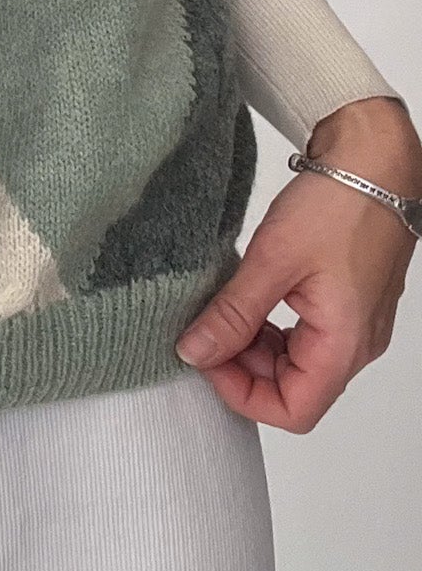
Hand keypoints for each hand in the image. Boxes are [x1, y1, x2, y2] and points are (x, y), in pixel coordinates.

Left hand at [176, 96, 419, 431]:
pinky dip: (270, 324)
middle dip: (242, 365)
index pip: (292, 411)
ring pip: (296, 362)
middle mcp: (355, 344)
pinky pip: (304, 334)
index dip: (241, 393)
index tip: (205, 356)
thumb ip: (233, 313)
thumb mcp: (273, 259)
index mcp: (344, 344)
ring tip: (225, 304)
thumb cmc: (339, 204)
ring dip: (254, 344)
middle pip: (292, 388)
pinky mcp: (345, 302)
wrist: (374, 160)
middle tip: (207, 324)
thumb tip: (195, 351)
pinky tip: (248, 293)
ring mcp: (352, 324)